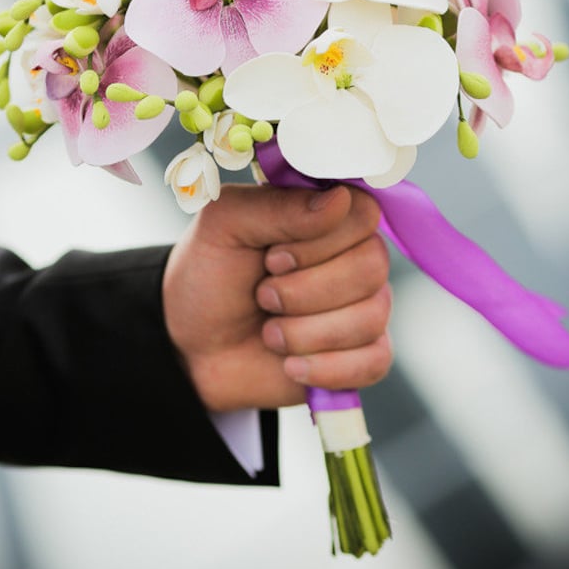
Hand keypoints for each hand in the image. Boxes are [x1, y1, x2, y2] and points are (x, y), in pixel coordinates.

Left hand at [162, 183, 391, 411]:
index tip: (272, 258)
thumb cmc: (210, 275)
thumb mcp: (225, 225)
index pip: (363, 214)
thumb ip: (278, 206)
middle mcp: (354, 256)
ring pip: (371, 316)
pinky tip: (290, 364)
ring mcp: (363, 305)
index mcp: (328, 215)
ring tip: (269, 332)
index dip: (320, 241)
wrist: (191, 345)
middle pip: (373, 267)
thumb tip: (339, 200)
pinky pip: (376, 361)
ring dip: (305, 332)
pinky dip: (326, 368)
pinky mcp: (362, 354)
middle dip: (305, 291)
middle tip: (263, 296)